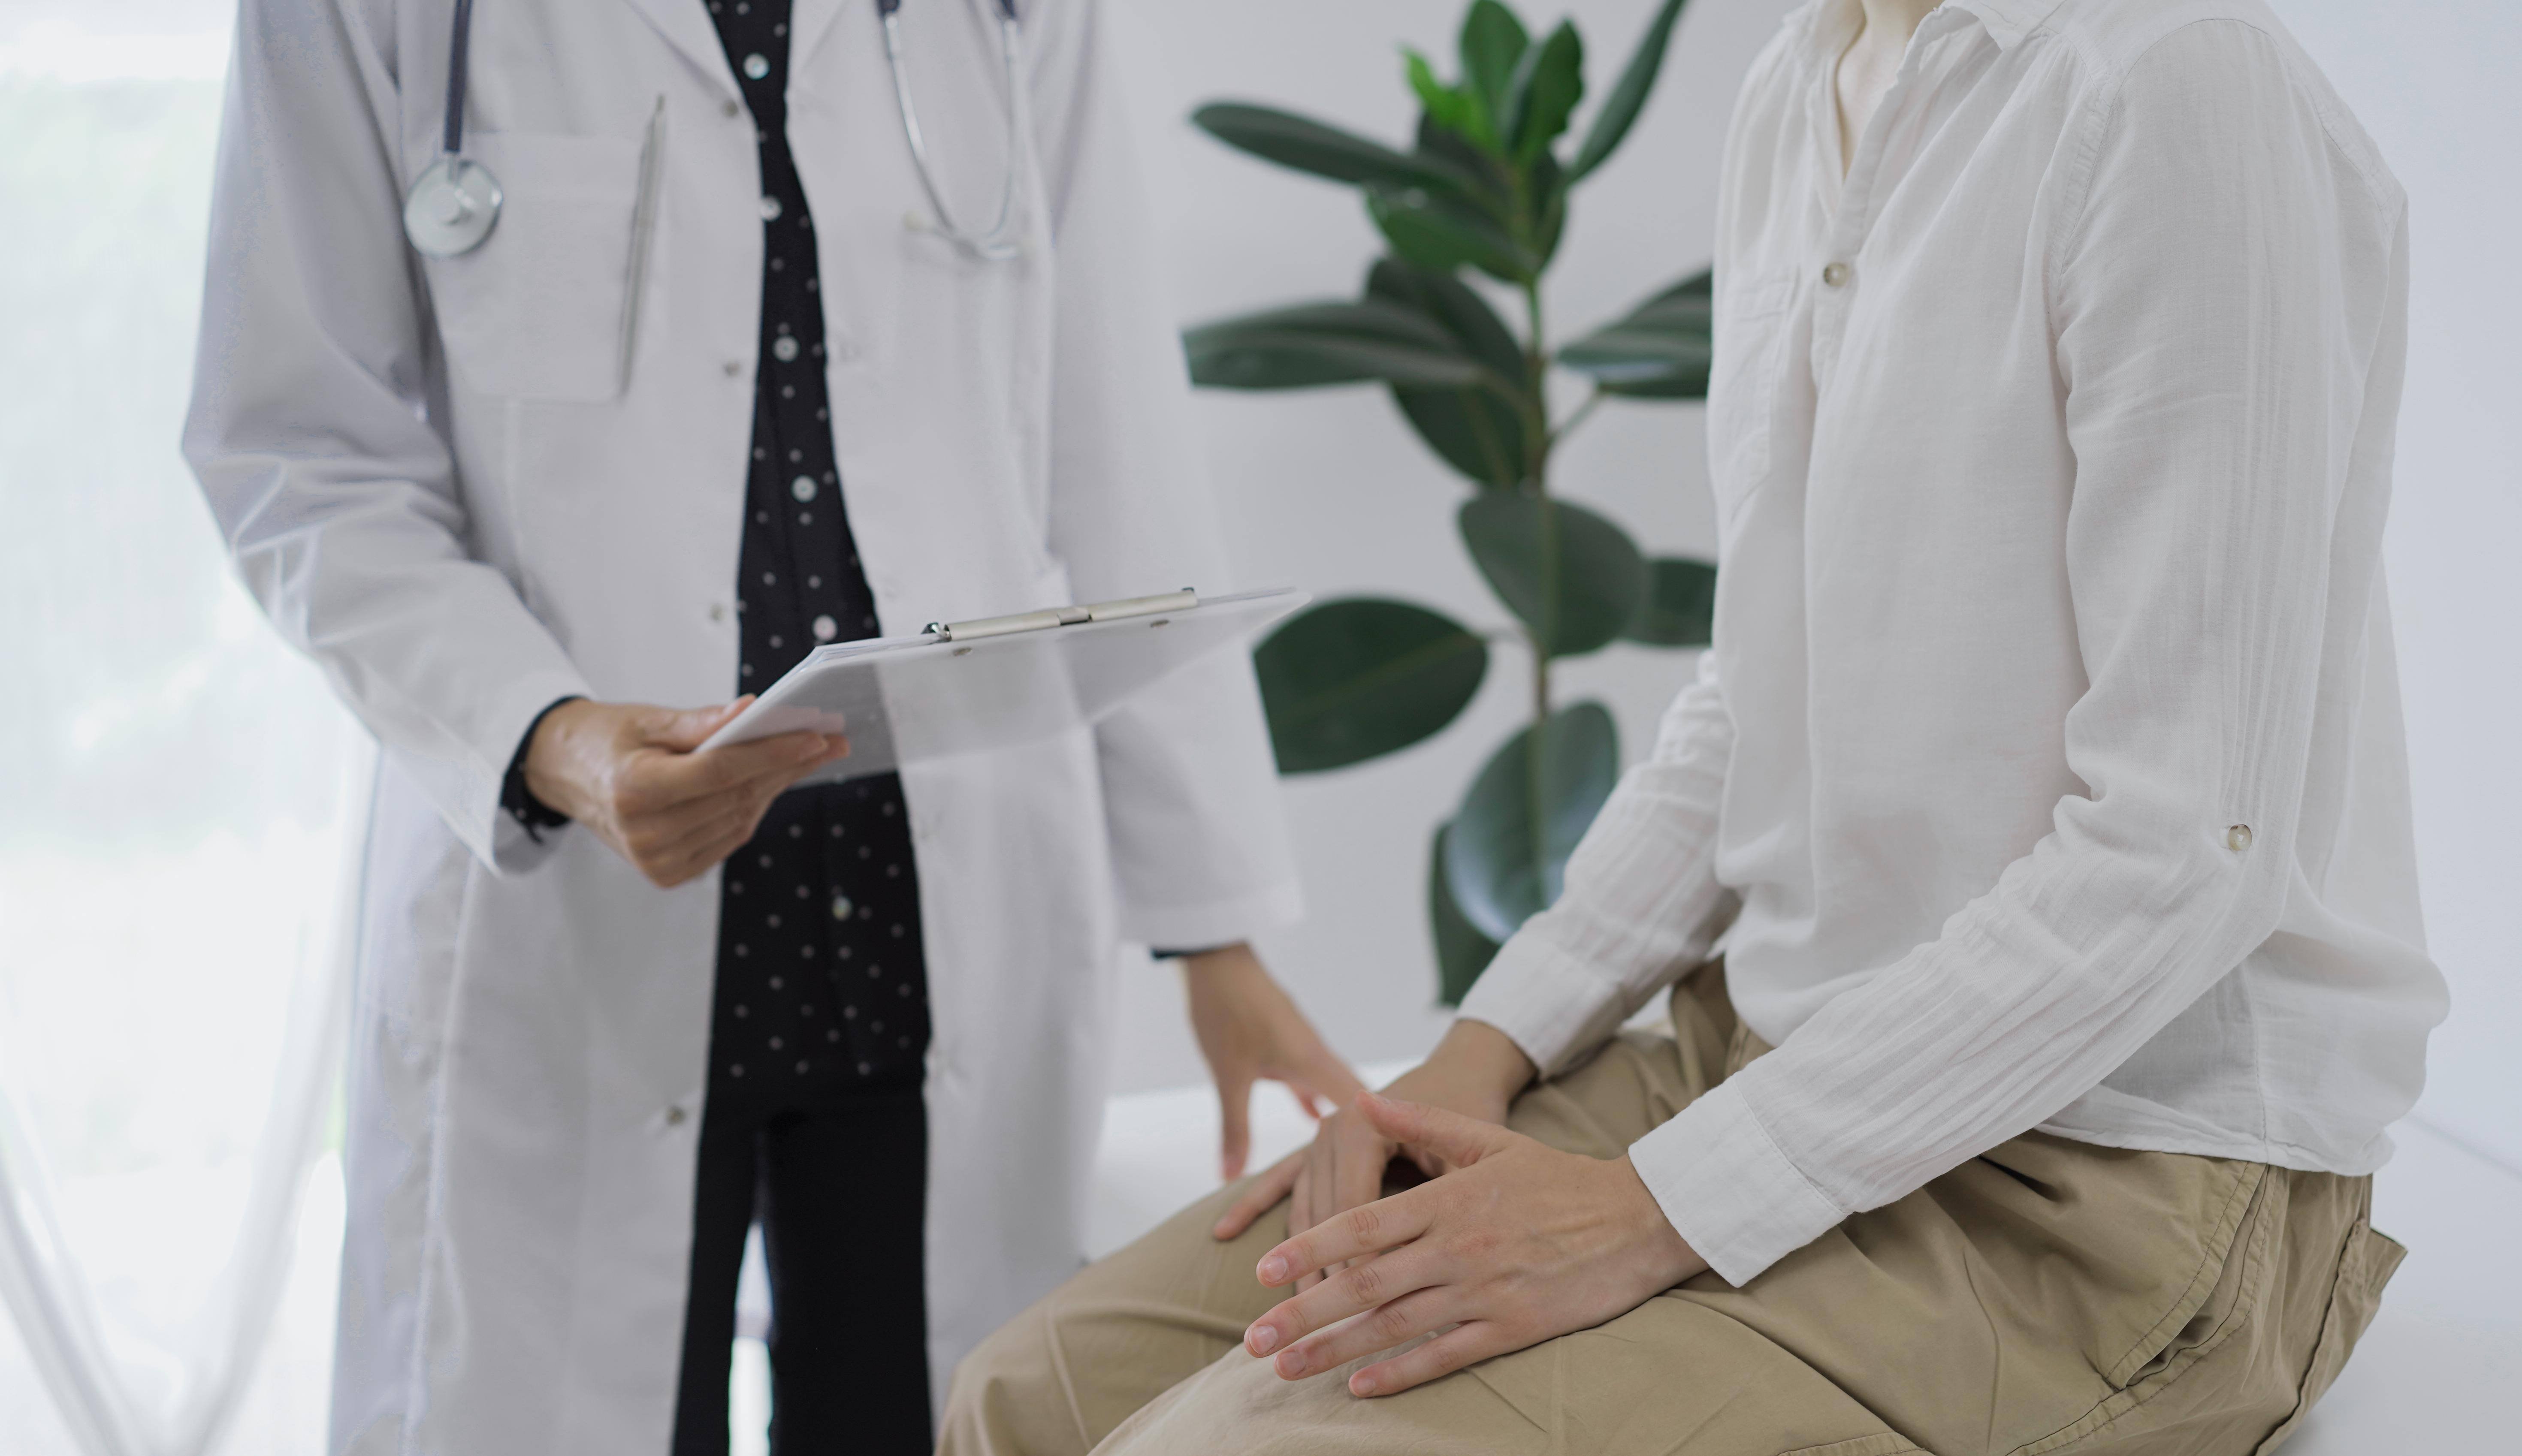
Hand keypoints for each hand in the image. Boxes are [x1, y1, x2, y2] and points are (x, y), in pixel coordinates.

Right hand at [521, 698, 847, 887]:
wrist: (566, 776)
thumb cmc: (608, 739)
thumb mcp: (647, 720)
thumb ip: (700, 722)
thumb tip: (750, 710)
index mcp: (633, 791)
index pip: (719, 772)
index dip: (771, 753)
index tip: (815, 737)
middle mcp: (644, 834)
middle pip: (736, 796)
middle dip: (786, 766)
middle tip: (829, 741)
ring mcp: (656, 861)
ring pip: (740, 820)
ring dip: (775, 787)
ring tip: (805, 756)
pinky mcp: (667, 874)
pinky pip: (728, 839)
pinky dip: (751, 809)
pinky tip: (768, 783)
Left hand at [1181, 944, 1366, 1180]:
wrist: (1215, 959)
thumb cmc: (1225, 1010)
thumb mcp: (1229, 1075)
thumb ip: (1235, 1128)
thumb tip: (1229, 1179)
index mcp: (1315, 1063)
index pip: (1364, 1109)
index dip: (1382, 1140)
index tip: (1398, 1174)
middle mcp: (1318, 1055)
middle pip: (1355, 1103)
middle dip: (1367, 1138)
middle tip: (1386, 1175)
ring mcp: (1304, 1048)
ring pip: (1333, 1090)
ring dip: (1342, 1120)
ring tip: (1356, 1157)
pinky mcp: (1286, 1043)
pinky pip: (1311, 1079)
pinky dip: (1315, 1099)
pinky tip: (1313, 1116)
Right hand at [1211, 1019, 1536, 1290]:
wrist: (1461, 1070)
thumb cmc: (1473, 1111)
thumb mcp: (1463, 1150)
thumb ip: (1430, 1196)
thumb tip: (1405, 1258)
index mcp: (1363, 1126)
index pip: (1353, 1211)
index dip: (1354, 1264)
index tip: (1356, 1315)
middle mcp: (1332, 1130)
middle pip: (1321, 1218)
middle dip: (1318, 1276)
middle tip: (1313, 1332)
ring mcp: (1317, 1138)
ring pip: (1301, 1210)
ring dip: (1293, 1263)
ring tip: (1286, 1314)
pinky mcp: (1314, 1146)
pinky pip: (1280, 1182)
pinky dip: (1250, 1205)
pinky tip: (1223, 1234)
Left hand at [1239, 1092, 1705, 1397]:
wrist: (1637, 1218)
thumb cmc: (1557, 1178)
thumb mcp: (1487, 1138)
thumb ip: (1420, 1119)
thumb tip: (1359, 1098)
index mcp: (1448, 1199)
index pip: (1361, 1226)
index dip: (1308, 1249)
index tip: (1263, 1270)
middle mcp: (1458, 1247)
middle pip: (1365, 1284)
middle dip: (1303, 1313)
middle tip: (1254, 1339)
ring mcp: (1484, 1291)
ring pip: (1395, 1325)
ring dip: (1334, 1350)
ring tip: (1288, 1367)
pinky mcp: (1513, 1327)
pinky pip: (1446, 1355)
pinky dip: (1400, 1373)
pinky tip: (1360, 1386)